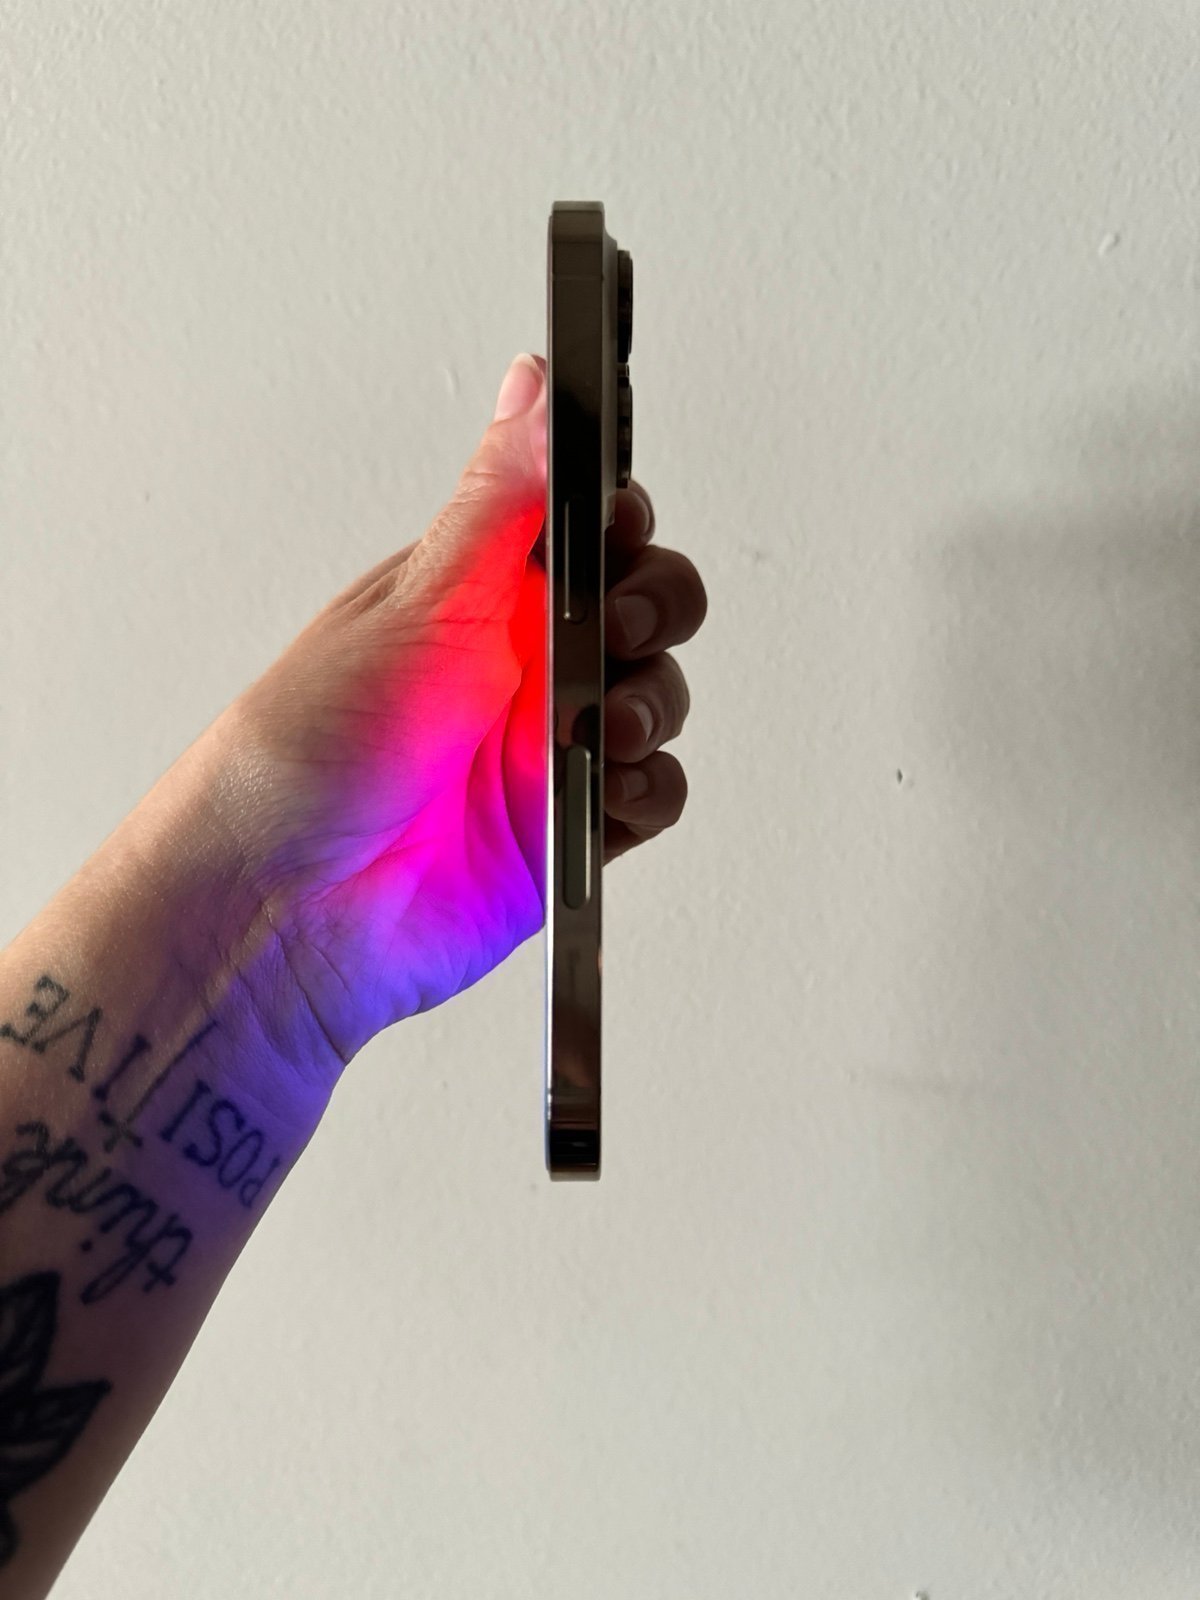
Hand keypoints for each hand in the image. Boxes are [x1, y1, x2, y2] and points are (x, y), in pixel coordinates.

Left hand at [209, 353, 706, 1069]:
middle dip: (654, 611)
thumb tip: (539, 382)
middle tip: (612, 634)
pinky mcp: (568, 832)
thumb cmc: (313, 747)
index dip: (624, 524)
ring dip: (650, 705)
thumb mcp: (419, 601)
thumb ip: (501, 499)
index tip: (617, 534)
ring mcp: (547, 747)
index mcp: (481, 590)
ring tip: (592, 732)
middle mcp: (522, 662)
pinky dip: (644, 790)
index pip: (592, 526)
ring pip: (660, 697)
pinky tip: (598, 792)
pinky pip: (653, 794)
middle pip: (649, 605)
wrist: (283, 907)